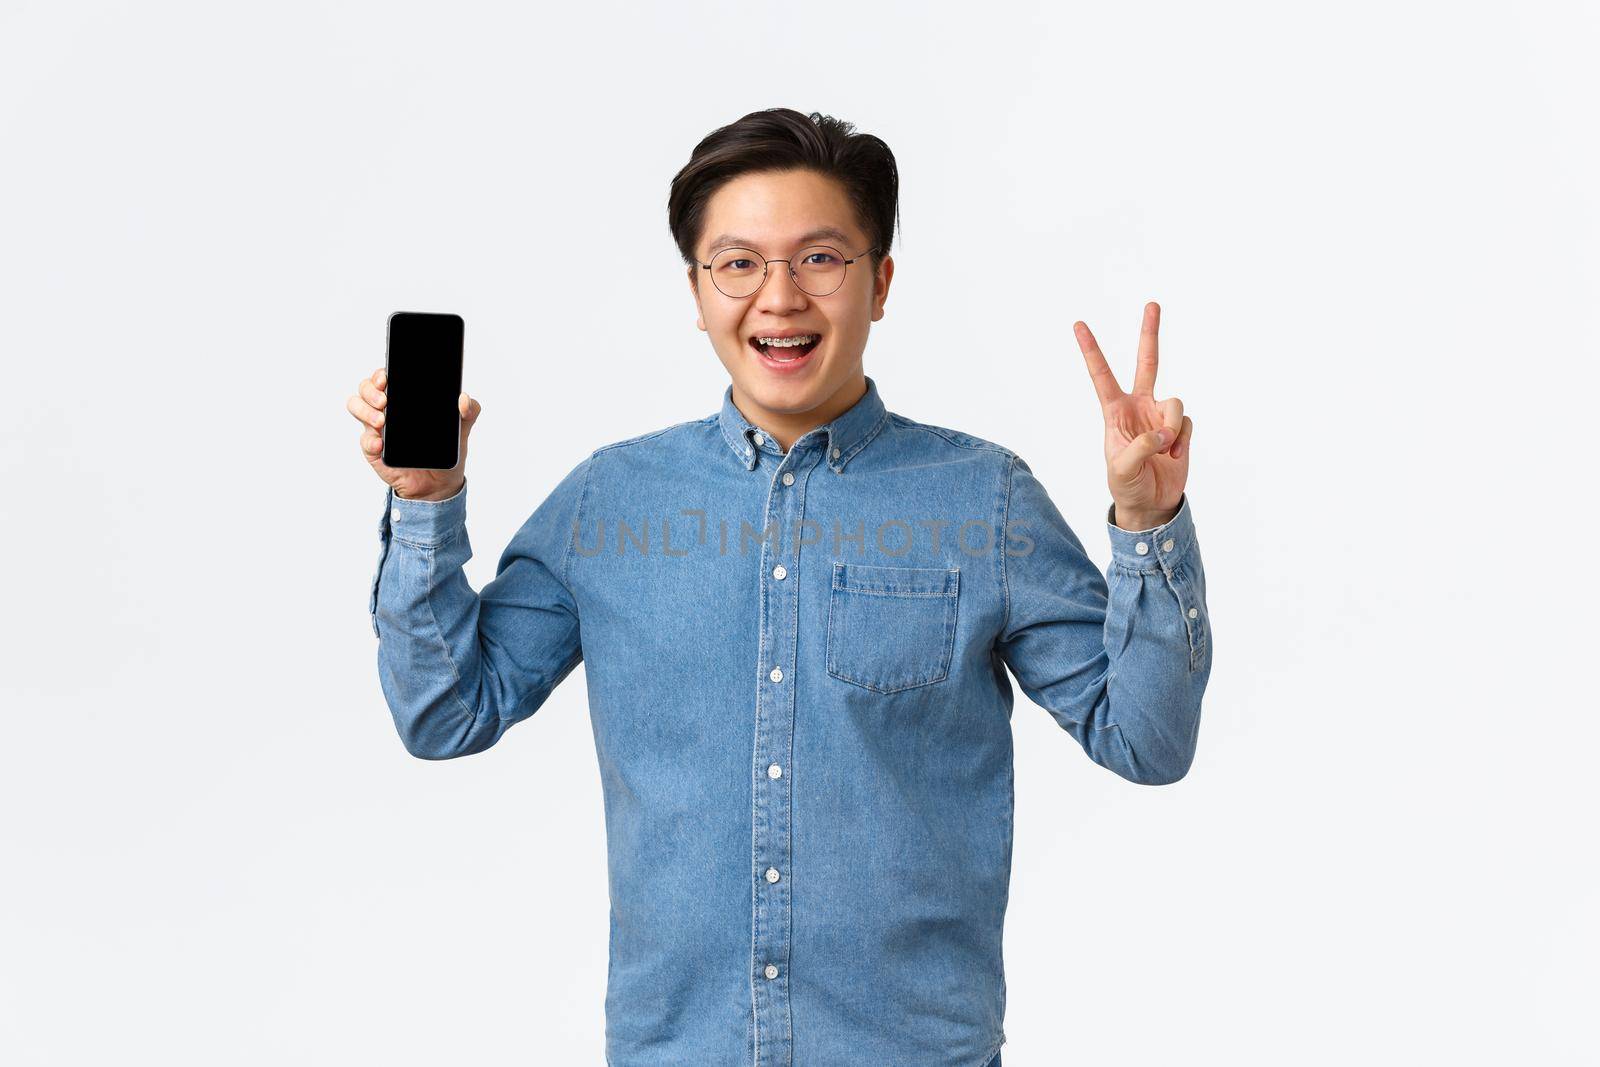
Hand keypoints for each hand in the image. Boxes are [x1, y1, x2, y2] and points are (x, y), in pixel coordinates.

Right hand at [348, 366, 480, 500]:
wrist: (438, 484)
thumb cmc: (444, 450)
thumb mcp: (461, 430)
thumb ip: (469, 411)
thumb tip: (464, 399)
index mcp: (404, 399)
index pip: (385, 377)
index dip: (380, 373)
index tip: (385, 377)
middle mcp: (386, 409)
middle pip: (365, 388)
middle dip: (370, 390)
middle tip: (384, 400)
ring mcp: (377, 429)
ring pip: (356, 407)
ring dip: (365, 411)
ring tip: (382, 421)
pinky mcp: (374, 449)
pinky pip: (364, 440)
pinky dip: (370, 440)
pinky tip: (381, 443)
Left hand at [1075, 301, 1192, 528]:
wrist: (1151, 503)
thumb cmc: (1126, 485)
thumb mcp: (1122, 469)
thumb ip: (1140, 448)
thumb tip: (1164, 431)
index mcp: (1115, 412)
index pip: (1101, 376)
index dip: (1091, 350)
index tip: (1078, 325)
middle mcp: (1139, 406)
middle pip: (1147, 362)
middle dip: (1150, 333)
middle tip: (1152, 303)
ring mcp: (1161, 414)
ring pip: (1175, 402)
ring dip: (1172, 429)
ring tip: (1165, 451)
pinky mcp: (1181, 427)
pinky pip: (1188, 423)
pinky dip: (1183, 440)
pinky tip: (1174, 455)